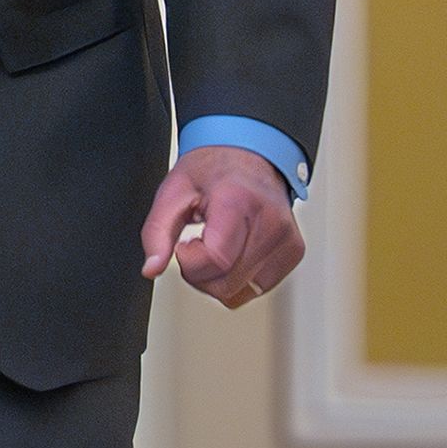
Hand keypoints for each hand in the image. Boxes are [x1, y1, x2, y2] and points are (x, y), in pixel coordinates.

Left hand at [140, 146, 301, 308]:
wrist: (250, 154)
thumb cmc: (214, 170)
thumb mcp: (173, 191)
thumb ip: (157, 231)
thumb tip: (152, 268)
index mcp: (239, 201)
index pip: (216, 259)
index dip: (190, 263)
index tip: (184, 246)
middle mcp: (271, 221)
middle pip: (227, 283)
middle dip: (199, 275)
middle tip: (195, 248)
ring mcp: (287, 238)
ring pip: (242, 292)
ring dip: (218, 281)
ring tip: (214, 250)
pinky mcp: (295, 252)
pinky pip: (258, 289)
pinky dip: (238, 281)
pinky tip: (232, 256)